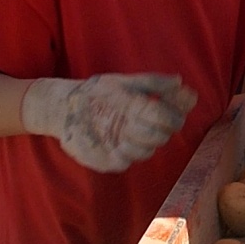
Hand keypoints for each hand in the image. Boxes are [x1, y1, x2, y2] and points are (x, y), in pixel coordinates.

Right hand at [21, 73, 197, 172]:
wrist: (63, 109)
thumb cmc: (100, 93)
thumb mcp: (125, 81)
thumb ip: (155, 82)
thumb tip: (181, 82)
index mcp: (131, 105)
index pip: (167, 118)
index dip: (175, 117)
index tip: (174, 115)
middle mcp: (124, 128)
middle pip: (161, 137)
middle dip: (163, 130)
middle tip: (152, 123)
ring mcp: (115, 147)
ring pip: (147, 152)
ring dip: (147, 142)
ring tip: (132, 130)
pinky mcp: (106, 162)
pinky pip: (129, 161)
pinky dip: (129, 152)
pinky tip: (119, 141)